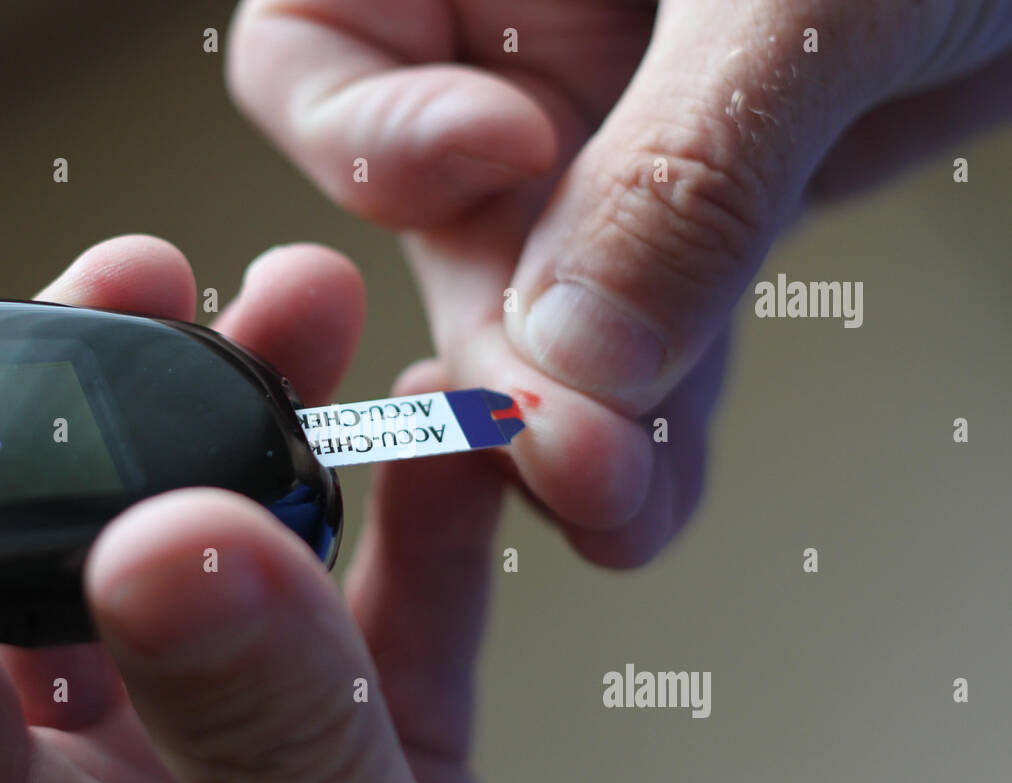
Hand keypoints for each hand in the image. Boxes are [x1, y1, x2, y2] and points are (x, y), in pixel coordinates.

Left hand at [0, 236, 523, 782]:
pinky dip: (429, 530)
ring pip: (235, 575)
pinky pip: (391, 625)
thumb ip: (256, 738)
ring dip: (280, 434)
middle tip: (141, 282)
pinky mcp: (373, 769)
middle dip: (106, 408)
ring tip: (309, 315)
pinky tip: (457, 446)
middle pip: (70, 573)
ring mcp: (248, 779)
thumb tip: (168, 544)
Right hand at [228, 0, 1011, 565]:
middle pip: (438, 213)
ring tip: (616, 505)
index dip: (369, 128)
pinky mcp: (697, 198)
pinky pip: (652, 324)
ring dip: (582, 416)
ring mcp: (609, 125)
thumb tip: (576, 358)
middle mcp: (522, 34)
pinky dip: (662, 410)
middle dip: (501, 345)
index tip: (499, 154)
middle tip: (556, 446)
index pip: (316, 41)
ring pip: (549, 300)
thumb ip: (681, 166)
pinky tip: (660, 484)